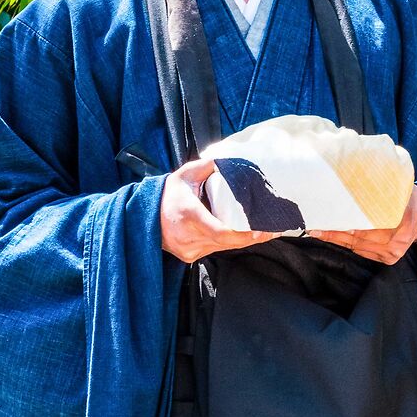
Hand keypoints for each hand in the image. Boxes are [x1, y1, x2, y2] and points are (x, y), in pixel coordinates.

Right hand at [159, 159, 274, 263]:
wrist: (144, 217)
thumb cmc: (167, 195)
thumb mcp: (185, 175)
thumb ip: (207, 166)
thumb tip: (229, 160)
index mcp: (189, 215)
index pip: (220, 231)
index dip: (242, 234)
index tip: (260, 230)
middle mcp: (188, 236)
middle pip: (227, 242)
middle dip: (251, 238)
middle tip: (272, 229)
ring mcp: (189, 249)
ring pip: (223, 248)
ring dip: (242, 241)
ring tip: (263, 232)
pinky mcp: (190, 256)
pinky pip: (215, 250)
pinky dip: (228, 243)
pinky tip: (241, 236)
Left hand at [311, 181, 416, 266]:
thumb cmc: (405, 198)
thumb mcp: (395, 191)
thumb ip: (374, 194)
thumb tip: (345, 184)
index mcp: (399, 222)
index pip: (365, 225)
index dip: (344, 223)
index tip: (326, 219)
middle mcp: (396, 241)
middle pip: (358, 238)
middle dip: (334, 233)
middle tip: (314, 228)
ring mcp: (393, 253)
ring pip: (357, 247)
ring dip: (337, 240)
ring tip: (318, 232)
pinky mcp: (389, 259)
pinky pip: (362, 253)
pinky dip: (348, 245)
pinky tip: (334, 238)